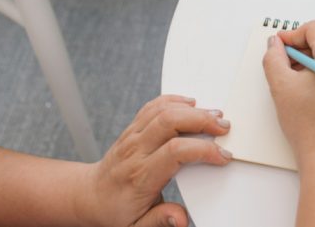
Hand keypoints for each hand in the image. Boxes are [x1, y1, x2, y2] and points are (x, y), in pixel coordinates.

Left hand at [77, 95, 232, 226]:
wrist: (91, 197)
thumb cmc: (116, 211)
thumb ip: (160, 221)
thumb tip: (180, 219)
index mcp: (140, 176)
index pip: (174, 152)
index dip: (203, 150)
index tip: (222, 157)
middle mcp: (135, 151)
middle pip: (170, 121)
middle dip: (202, 120)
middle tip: (224, 127)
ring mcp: (132, 136)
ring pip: (162, 109)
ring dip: (192, 109)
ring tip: (214, 115)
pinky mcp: (133, 128)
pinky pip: (153, 106)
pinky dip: (174, 100)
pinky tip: (189, 103)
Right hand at [262, 21, 314, 162]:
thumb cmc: (311, 125)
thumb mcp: (282, 86)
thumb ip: (274, 57)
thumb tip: (275, 44)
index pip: (314, 29)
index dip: (292, 36)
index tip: (278, 48)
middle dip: (301, 50)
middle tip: (283, 65)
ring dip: (311, 61)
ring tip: (293, 80)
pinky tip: (308, 88)